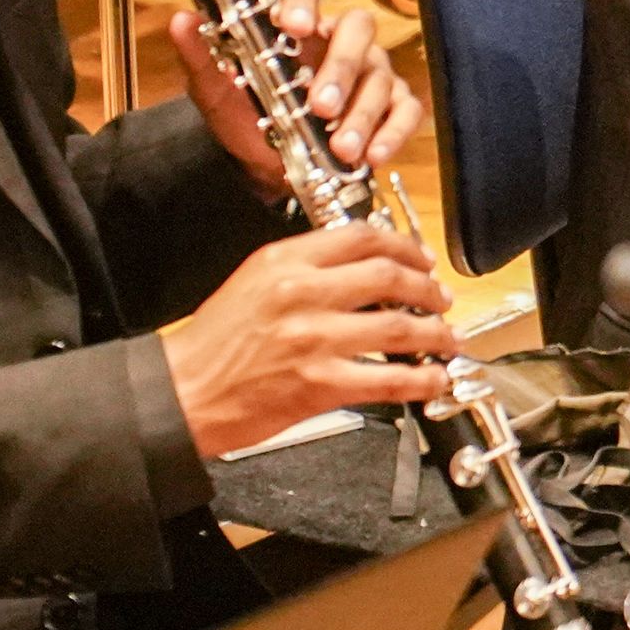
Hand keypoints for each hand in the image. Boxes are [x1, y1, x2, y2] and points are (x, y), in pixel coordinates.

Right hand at [162, 223, 458, 459]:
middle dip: (426, 286)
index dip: (403, 245)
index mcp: (285, 261)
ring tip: (447, 338)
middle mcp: (303, 293)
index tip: (419, 258)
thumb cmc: (213, 343)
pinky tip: (434, 378)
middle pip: (389, 276)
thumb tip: (361, 265)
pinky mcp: (320, 385)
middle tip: (440, 297)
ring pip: (398, 326)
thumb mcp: (254, 281)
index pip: (361, 237)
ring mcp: (314, 339)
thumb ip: (305, 266)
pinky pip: (387, 379)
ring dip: (434, 333)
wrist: (182, 393)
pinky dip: (420, 379)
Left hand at [172, 0, 424, 199]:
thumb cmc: (246, 117)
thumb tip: (181, 20)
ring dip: (362, 113)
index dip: (304, 3)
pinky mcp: (391, 106)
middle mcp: (339, 41)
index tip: (294, 27)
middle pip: (357, 28)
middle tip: (321, 105)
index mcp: (298, 26)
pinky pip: (406, 110)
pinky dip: (393, 132)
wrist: (264, 167)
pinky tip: (372, 155)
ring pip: (380, 76)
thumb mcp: (216, 91)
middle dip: (341, 66)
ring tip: (341, 148)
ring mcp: (370, 72)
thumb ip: (202, 56)